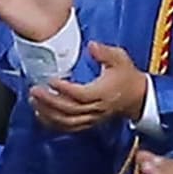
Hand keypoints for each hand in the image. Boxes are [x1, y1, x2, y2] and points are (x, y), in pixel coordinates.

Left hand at [29, 42, 148, 132]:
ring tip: (34, 102)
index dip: (64, 89)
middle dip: (49, 101)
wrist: (138, 98)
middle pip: (69, 109)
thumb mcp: (120, 59)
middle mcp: (96, 108)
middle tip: (34, 90)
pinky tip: (42, 115)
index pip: (81, 94)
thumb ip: (104, 52)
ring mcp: (92, 117)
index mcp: (103, 92)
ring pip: (67, 121)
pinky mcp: (89, 122)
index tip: (51, 80)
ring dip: (49, 114)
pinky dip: (54, 124)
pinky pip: (70, 127)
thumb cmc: (127, 77)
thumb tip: (91, 46)